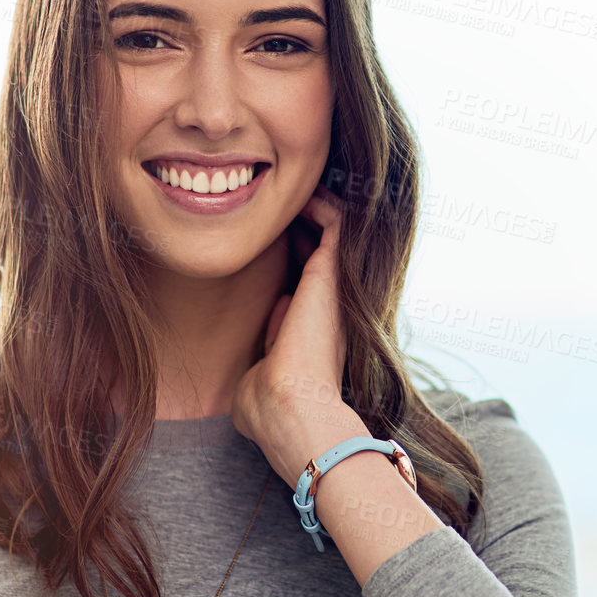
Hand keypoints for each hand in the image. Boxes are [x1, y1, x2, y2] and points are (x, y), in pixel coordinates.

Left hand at [232, 186, 358, 484]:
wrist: (288, 407)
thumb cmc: (267, 404)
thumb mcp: (260, 375)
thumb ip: (263, 352)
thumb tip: (266, 338)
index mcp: (313, 325)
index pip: (305, 277)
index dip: (291, 251)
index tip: (269, 234)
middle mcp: (329, 303)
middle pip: (324, 248)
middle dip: (305, 223)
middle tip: (281, 202)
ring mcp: (333, 288)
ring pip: (337, 230)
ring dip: (317, 207)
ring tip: (294, 189)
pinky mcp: (331, 275)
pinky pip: (337, 222)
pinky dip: (323, 204)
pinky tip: (300, 194)